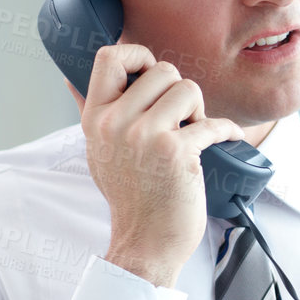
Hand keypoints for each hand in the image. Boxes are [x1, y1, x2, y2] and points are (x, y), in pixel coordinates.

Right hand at [67, 31, 243, 289]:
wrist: (144, 243)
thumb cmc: (129, 196)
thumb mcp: (98, 151)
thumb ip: (91, 114)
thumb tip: (70, 81)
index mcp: (96, 118)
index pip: (110, 56)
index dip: (139, 56)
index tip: (153, 78)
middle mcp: (116, 123)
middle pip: (163, 70)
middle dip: (180, 92)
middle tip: (181, 121)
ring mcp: (146, 137)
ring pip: (188, 89)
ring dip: (199, 111)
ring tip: (192, 134)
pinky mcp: (176, 153)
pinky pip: (214, 123)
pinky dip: (228, 131)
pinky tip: (229, 139)